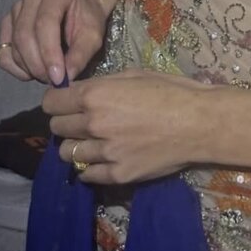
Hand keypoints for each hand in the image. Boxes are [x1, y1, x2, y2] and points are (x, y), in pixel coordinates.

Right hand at [0, 0, 114, 84]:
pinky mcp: (7, 22)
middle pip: (25, 35)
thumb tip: (64, 78)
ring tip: (48, 75)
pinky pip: (3, 50)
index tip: (58, 78)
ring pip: (14, 44)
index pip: (45, 23)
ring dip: (28, 67)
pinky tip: (31, 72)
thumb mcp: (93, 36)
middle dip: (38, 64)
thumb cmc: (88, 19)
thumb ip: (81, 55)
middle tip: (53, 81)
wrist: (80, 8)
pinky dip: (15, 67)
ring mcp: (16, 7)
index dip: (49, 53)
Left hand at [44, 68, 214, 183]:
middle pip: (57, 128)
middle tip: (83, 121)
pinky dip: (91, 167)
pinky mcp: (117, 175)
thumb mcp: (134, 75)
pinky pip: (86, 175)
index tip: (65, 102)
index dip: (56, 101)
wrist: (199, 122)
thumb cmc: (171, 90)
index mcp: (95, 95)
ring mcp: (104, 153)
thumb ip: (102, 84)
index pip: (51, 102)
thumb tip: (81, 91)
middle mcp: (93, 124)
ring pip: (68, 154)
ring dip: (77, 146)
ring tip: (94, 142)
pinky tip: (103, 159)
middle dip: (66, 122)